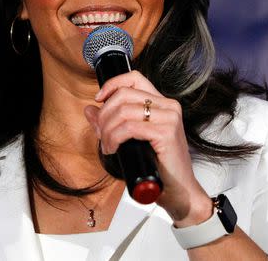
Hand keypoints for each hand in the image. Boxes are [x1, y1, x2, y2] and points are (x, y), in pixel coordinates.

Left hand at [83, 70, 213, 226]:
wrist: (178, 191)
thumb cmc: (158, 166)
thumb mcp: (131, 139)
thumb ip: (111, 122)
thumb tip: (89, 109)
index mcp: (162, 103)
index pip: (134, 78)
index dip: (112, 84)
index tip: (98, 99)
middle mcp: (169, 106)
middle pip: (123, 95)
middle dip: (104, 115)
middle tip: (101, 134)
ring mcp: (169, 118)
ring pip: (123, 111)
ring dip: (107, 130)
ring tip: (108, 146)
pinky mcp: (166, 133)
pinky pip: (128, 128)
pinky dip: (114, 138)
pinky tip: (113, 150)